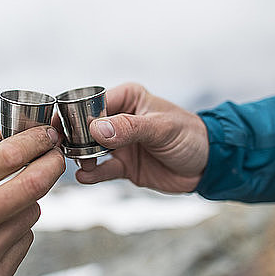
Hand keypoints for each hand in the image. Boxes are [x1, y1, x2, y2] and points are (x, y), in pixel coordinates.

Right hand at [75, 83, 208, 192]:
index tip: (66, 127)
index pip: (94, 103)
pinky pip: (101, 170)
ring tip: (80, 164)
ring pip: (90, 149)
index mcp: (128, 98)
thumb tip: (97, 130)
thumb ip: (130, 128)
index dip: (78, 115)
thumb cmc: (190, 136)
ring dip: (82, 157)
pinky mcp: (122, 165)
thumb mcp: (161, 128)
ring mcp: (119, 143)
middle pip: (86, 127)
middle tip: (68, 149)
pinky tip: (85, 177)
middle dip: (76, 138)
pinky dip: (92, 174)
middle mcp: (119, 119)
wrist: (209, 166)